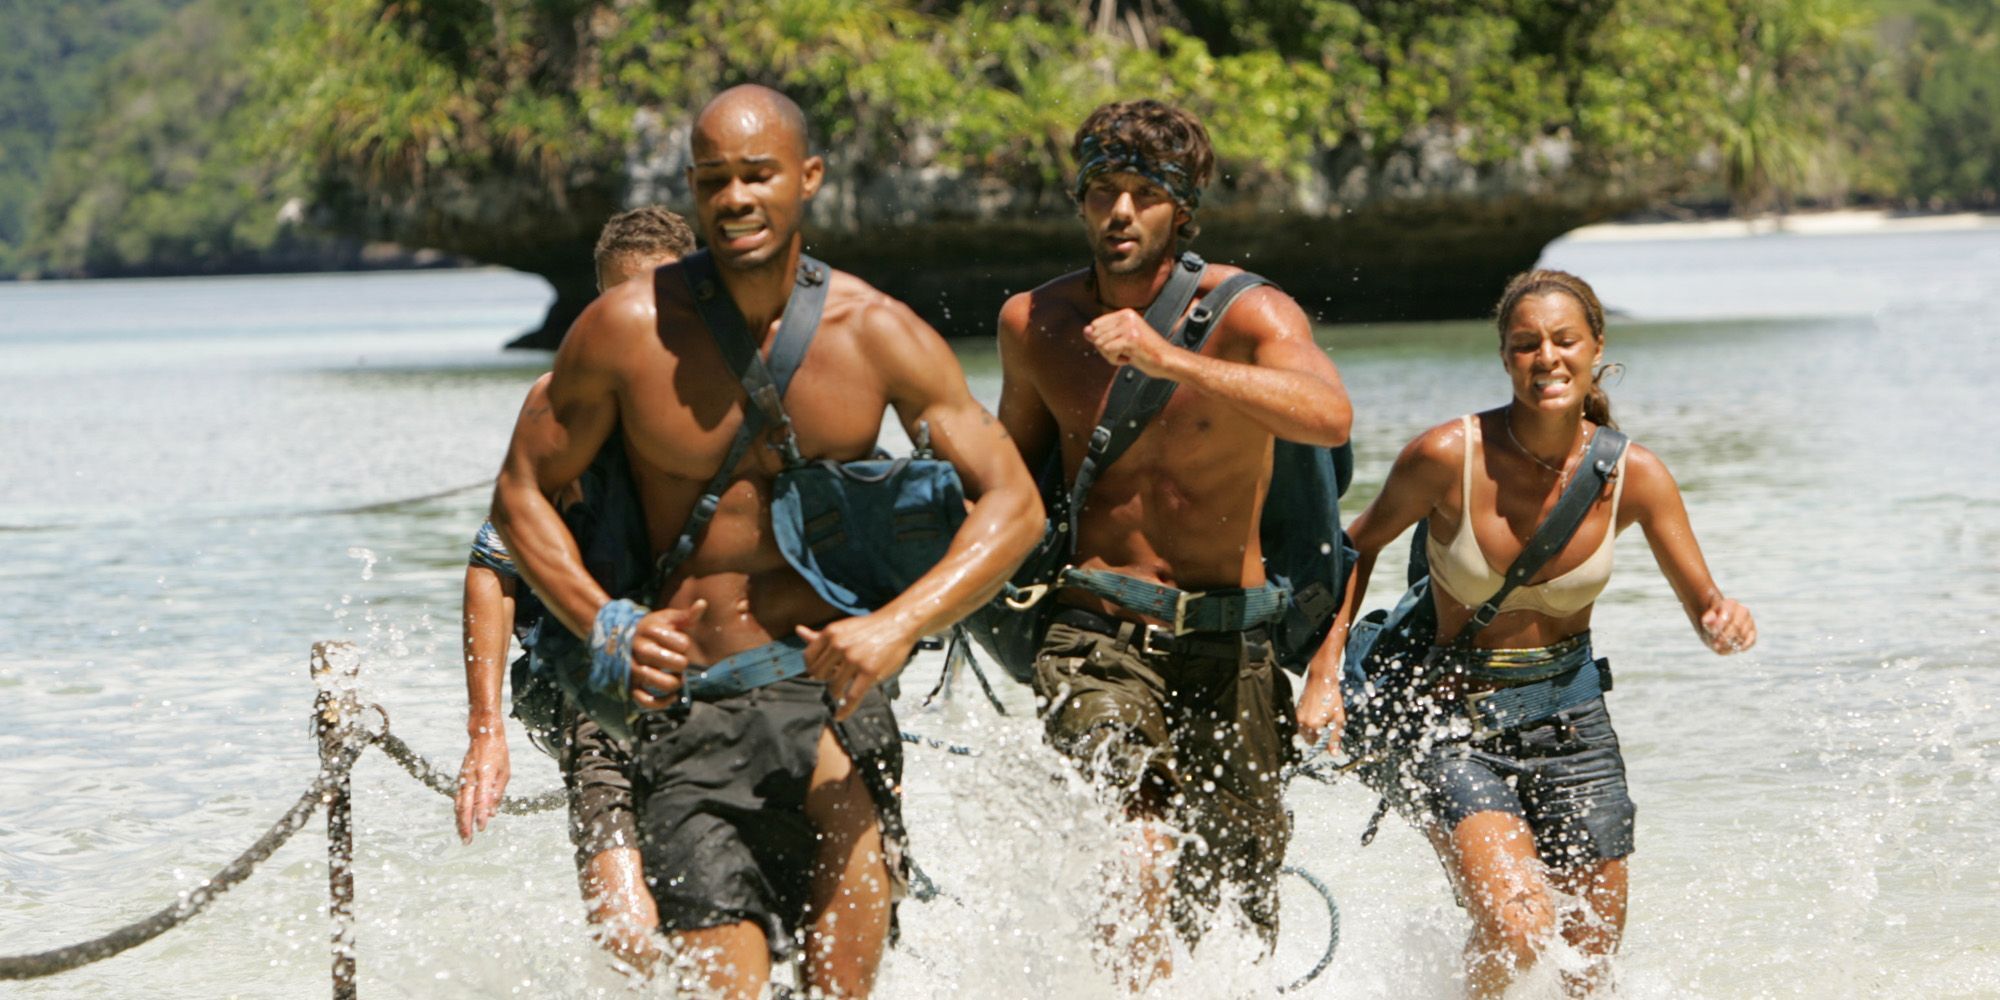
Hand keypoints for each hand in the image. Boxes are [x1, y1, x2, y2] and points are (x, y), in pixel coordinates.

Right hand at [454, 727, 509, 843]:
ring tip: (463, 835)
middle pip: (465, 806)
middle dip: (465, 825)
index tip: (482, 828)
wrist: (483, 735)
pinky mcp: (460, 779)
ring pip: (458, 804)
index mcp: (484, 776)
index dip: (481, 815)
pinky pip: (457, 798)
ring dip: (459, 821)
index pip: (481, 799)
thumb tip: (493, 813)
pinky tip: (460, 821)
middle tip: (467, 841)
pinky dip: (458, 812)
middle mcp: (470, 779)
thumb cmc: (498, 753)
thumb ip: (497, 792)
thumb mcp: (504, 772)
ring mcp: (463, 779)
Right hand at [630, 599, 707, 709]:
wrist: (615, 639)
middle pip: (679, 664)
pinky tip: (671, 696)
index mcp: (651, 631)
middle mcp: (641, 650)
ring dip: (676, 683)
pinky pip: (648, 702)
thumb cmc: (648, 629)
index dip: (684, 644)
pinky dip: (662, 703)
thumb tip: (703, 603)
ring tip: (674, 677)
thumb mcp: (664, 619)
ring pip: (666, 684)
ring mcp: (634, 669)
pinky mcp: (630, 686)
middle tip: (676, 661)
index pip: (683, 643)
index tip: (676, 643)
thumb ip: (685, 615)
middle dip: (682, 664)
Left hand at [796, 612, 920, 719]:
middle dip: (823, 682)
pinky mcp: (869, 672)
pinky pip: (852, 696)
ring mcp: (854, 659)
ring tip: (838, 695)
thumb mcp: (843, 628)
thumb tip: (798, 631)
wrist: (898, 624)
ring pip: (834, 687)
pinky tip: (840, 716)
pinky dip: (845, 710)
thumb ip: (820, 635)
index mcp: (831, 632)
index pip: (808, 658)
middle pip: (819, 675)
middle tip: (831, 683)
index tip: (818, 674)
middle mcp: (840, 645)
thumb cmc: (868, 629)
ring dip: (834, 694)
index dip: (811, 669)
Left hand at [1082, 308, 1178, 376]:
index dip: (1103, 340)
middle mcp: (1127, 316)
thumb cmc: (1145, 352)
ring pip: (1100, 344)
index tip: (1121, 344)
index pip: (1095, 325)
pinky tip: (1130, 359)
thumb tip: (1085, 331)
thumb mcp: (1121, 341)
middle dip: (1106, 349)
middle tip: (1125, 351)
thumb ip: (1102, 335)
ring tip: (1129, 354)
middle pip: (1096, 335)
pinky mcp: (1130, 339)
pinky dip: (1115, 360)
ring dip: (1111, 356)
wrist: (1166, 360)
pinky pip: (1108, 351)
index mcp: (1125, 313)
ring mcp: (1128, 327)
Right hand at [1294, 661, 1345, 756]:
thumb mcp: (1338, 719)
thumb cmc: (1332, 698)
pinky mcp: (1296, 712)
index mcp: (1313, 725)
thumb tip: (1334, 754)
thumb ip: (1335, 738)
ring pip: (1304, 733)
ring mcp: (1297, 717)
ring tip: (1322, 718)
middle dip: (1318, 736)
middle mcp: (1302, 722)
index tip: (1329, 734)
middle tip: (1327, 725)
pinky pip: (1301, 725)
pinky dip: (1308, 724)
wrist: (1321, 680)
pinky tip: (1317, 714)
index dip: (1324, 741)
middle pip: (1309, 740)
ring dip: (1312, 731)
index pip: (1316, 744)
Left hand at [1699, 598, 1756, 653]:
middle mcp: (1743, 611)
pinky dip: (1744, 646)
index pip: (1728, 613)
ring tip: (1721, 646)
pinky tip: (1735, 648)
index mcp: (1730, 604)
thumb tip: (1707, 620)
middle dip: (1725, 636)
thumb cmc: (1711, 622)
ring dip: (1732, 642)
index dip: (1720, 624)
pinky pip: (1752, 640)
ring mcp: (1750, 622)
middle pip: (1736, 625)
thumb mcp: (1706, 619)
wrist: (1717, 627)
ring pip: (1744, 634)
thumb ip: (1707, 618)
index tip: (1713, 632)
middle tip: (1716, 643)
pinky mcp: (1753, 632)